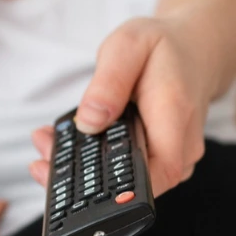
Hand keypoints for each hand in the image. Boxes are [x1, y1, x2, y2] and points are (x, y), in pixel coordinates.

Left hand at [28, 17, 207, 196]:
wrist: (194, 47)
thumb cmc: (162, 44)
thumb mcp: (130, 45)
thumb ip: (109, 82)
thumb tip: (89, 121)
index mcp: (174, 115)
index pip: (157, 173)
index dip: (119, 191)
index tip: (75, 187)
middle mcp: (181, 145)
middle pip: (138, 184)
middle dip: (85, 180)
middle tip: (42, 161)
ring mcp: (173, 154)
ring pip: (132, 180)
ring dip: (87, 171)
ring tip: (48, 145)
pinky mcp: (160, 155)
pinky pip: (130, 168)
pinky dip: (98, 159)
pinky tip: (68, 141)